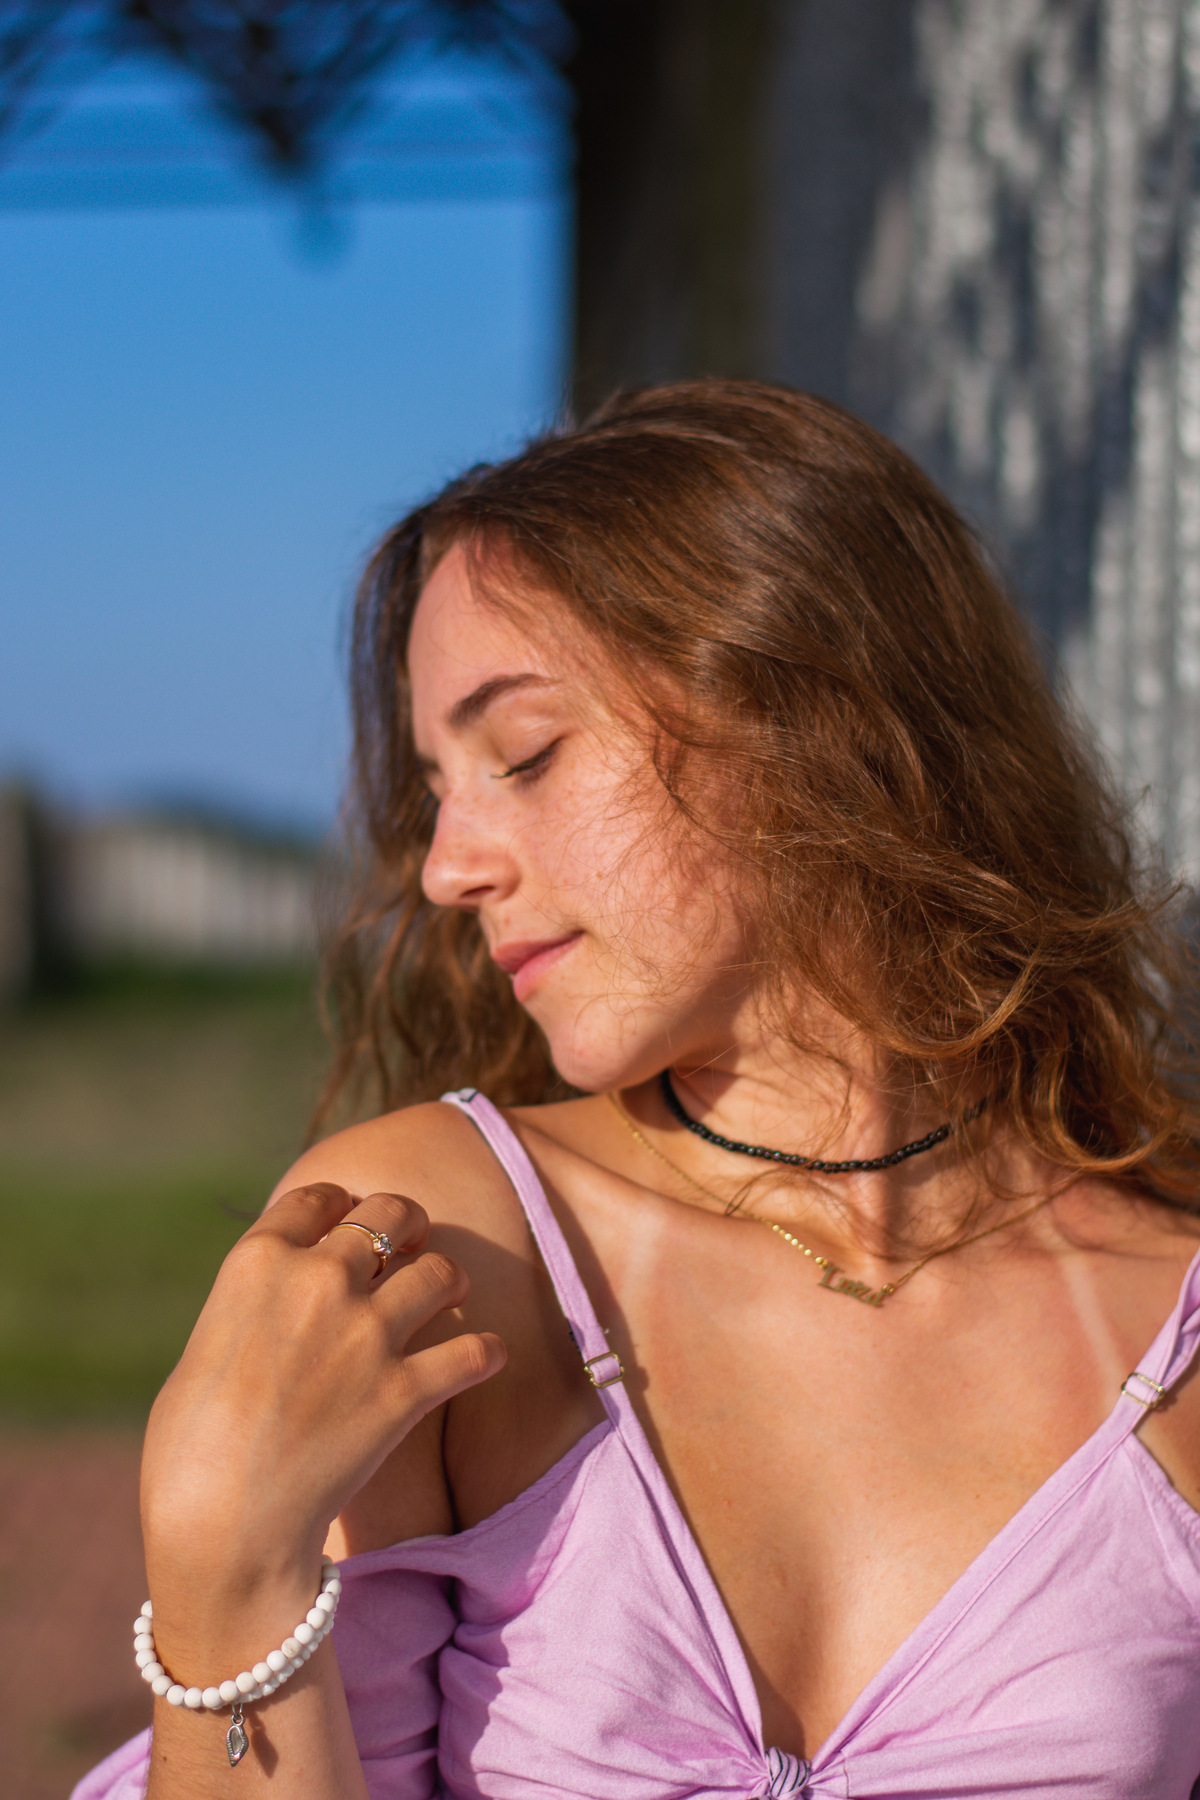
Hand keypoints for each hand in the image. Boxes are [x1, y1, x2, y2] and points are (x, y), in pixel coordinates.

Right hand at [140, 1184, 503, 1680]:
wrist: (222, 1524)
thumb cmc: (189, 1449)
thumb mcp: (202, 1348)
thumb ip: (249, 1309)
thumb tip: (273, 1306)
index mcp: (259, 1262)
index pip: (318, 1197)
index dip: (342, 1203)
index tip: (352, 1215)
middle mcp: (318, 1280)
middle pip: (389, 1213)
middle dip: (407, 1221)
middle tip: (414, 1241)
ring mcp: (367, 1332)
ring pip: (440, 1271)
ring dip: (450, 1279)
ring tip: (451, 1293)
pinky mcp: (404, 1388)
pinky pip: (472, 1351)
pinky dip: (484, 1353)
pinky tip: (487, 1356)